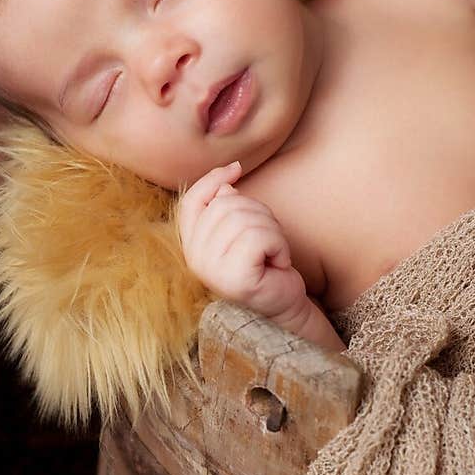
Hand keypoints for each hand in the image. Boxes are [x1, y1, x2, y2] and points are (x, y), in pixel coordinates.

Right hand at [177, 161, 308, 321]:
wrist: (283, 305)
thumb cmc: (264, 265)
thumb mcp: (243, 230)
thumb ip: (228, 208)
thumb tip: (227, 186)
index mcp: (191, 247)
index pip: (191, 202)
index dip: (212, 180)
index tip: (237, 169)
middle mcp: (195, 259)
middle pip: (225, 205)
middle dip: (258, 213)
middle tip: (268, 239)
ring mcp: (211, 270)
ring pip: (246, 218)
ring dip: (272, 230)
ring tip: (272, 252)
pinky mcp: (234, 277)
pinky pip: (260, 237)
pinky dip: (278, 244)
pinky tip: (278, 263)